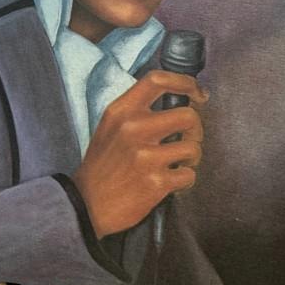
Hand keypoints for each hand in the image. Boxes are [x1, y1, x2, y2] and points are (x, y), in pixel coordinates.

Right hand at [72, 70, 207, 238]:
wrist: (86, 204)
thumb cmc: (103, 165)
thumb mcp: (110, 126)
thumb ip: (137, 111)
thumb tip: (180, 99)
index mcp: (120, 111)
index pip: (158, 80)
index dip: (185, 83)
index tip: (198, 94)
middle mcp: (133, 128)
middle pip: (188, 116)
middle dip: (196, 130)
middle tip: (187, 140)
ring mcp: (145, 156)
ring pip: (194, 148)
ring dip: (191, 158)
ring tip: (175, 164)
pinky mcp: (155, 182)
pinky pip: (189, 175)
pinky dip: (185, 180)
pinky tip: (170, 182)